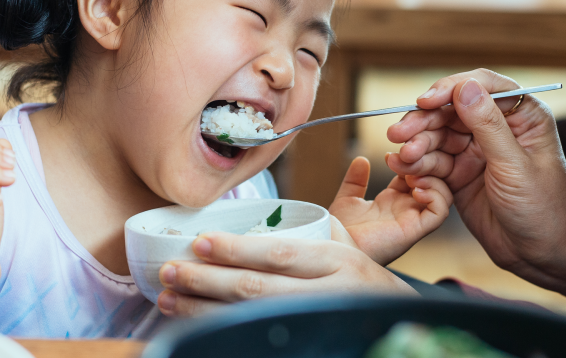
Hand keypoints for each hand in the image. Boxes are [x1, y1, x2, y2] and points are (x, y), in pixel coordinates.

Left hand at [155, 217, 416, 316]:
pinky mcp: (305, 344)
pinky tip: (194, 326)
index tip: (199, 243)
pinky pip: (257, 342)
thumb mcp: (345, 248)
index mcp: (337, 261)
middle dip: (206, 281)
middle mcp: (327, 295)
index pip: (279, 254)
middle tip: (170, 272)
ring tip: (170, 298)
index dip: (236, 249)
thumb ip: (305, 234)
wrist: (395, 324)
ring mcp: (315, 325)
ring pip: (250, 319)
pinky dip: (222, 334)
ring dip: (203, 310)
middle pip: (257, 290)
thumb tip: (249, 221)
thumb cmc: (360, 281)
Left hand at [330, 156, 451, 264]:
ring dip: (432, 179)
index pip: (415, 175)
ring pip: (443, 196)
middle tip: (407, 159)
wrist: (332, 245)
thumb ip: (355, 180)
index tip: (392, 154)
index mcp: (392, 202)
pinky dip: (435, 196)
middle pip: (433, 182)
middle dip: (424, 166)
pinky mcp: (413, 231)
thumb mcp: (347, 200)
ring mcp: (411, 220)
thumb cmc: (338, 231)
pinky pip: (439, 213)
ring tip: (411, 175)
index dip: (410, 162)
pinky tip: (415, 189)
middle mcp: (405, 210)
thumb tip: (361, 159)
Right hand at [385, 69, 565, 276]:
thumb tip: (465, 87)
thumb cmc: (542, 209)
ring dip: (416, 144)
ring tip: (402, 159)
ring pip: (437, 135)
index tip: (426, 101)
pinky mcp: (459, 172)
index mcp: (523, 117)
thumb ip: (488, 126)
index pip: (483, 86)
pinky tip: (403, 169)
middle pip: (451, 110)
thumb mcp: (515, 166)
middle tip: (398, 133)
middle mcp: (497, 128)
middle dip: (423, 121)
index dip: (451, 89)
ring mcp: (476, 150)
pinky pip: (432, 160)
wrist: (539, 255)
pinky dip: (416, 164)